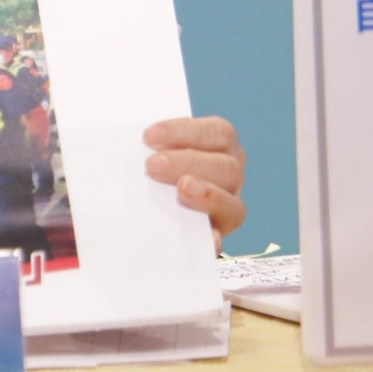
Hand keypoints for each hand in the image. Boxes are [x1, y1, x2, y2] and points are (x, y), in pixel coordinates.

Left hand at [143, 116, 246, 250]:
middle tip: (152, 166)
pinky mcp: (214, 238)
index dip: (185, 131)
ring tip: (181, 190)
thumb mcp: (152, 151)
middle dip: (188, 163)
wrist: (143, 213)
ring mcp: (227, 209)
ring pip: (233, 204)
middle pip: (227, 167)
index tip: (149, 137)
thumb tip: (139, 143)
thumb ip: (151, 147)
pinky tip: (206, 236)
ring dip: (207, 195)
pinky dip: (213, 238)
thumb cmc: (150, 171)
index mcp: (220, 147)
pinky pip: (221, 240)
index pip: (217, 132)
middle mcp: (230, 176)